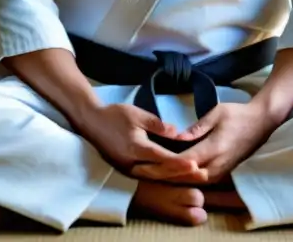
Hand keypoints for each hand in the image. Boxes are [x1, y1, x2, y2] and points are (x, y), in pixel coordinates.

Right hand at [76, 103, 208, 181]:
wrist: (91, 122)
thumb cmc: (115, 115)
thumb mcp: (137, 114)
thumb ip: (157, 125)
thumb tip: (177, 134)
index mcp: (136, 148)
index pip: (162, 158)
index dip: (179, 163)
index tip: (194, 165)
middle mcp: (132, 163)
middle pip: (161, 172)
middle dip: (181, 175)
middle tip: (201, 175)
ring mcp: (128, 168)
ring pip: (154, 177)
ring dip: (173, 178)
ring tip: (191, 177)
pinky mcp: (126, 169)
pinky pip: (147, 175)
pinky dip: (161, 176)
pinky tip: (173, 174)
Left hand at [131, 102, 274, 184]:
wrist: (261, 123)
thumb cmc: (238, 114)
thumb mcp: (216, 113)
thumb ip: (197, 127)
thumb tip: (178, 137)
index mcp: (212, 149)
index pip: (182, 162)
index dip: (162, 164)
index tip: (144, 163)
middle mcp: (215, 165)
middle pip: (183, 176)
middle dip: (161, 174)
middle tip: (140, 170)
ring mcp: (220, 171)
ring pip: (190, 181)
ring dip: (171, 178)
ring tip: (150, 173)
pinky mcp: (222, 173)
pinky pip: (198, 180)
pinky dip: (182, 178)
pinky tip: (169, 174)